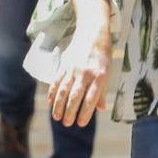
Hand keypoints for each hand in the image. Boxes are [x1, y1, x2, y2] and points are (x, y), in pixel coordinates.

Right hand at [47, 12, 111, 127]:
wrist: (92, 33)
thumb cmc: (102, 56)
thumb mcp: (107, 73)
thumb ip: (103, 92)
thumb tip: (101, 109)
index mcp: (99, 76)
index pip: (91, 98)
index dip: (85, 112)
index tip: (81, 123)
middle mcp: (85, 73)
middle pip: (76, 96)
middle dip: (70, 112)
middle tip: (67, 124)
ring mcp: (73, 68)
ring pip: (64, 90)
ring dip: (59, 105)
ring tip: (57, 118)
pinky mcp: (64, 65)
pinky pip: (57, 81)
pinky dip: (53, 93)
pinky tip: (50, 103)